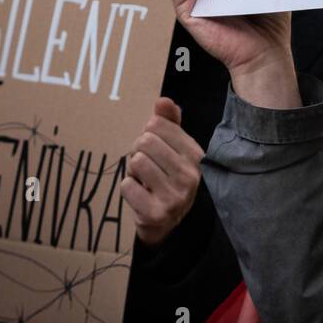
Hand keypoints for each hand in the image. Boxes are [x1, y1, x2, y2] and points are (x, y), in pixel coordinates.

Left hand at [120, 98, 203, 247]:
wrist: (167, 222)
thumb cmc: (167, 177)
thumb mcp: (172, 148)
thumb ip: (169, 122)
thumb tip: (163, 100)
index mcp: (195, 154)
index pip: (157, 124)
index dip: (148, 134)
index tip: (155, 150)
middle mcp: (190, 175)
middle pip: (145, 141)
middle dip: (138, 152)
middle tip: (146, 167)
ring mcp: (176, 196)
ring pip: (136, 162)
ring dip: (133, 170)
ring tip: (144, 180)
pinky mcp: (158, 213)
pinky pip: (127, 185)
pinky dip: (128, 188)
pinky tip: (141, 195)